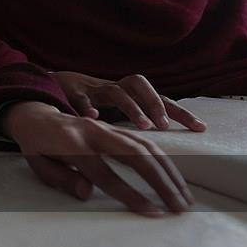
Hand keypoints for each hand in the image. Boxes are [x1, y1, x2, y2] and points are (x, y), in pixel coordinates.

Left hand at [2, 101, 192, 216]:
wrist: (36, 116)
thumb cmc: (38, 146)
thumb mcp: (39, 165)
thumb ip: (62, 180)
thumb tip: (88, 193)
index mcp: (71, 145)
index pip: (104, 173)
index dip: (129, 193)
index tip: (151, 210)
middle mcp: (93, 132)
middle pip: (134, 155)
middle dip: (161, 182)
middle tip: (178, 206)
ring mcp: (106, 127)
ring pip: (144, 146)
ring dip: (168, 171)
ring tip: (183, 196)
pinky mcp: (114, 127)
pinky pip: (143, 141)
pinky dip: (163, 159)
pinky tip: (174, 177)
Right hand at [52, 71, 205, 131]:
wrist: (46, 89)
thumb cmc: (84, 112)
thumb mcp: (109, 124)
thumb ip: (130, 137)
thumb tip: (157, 158)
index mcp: (127, 99)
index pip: (158, 100)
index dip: (179, 111)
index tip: (201, 127)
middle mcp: (113, 90)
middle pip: (142, 88)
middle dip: (159, 106)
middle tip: (167, 125)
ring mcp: (93, 89)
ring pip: (117, 92)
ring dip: (132, 107)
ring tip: (144, 126)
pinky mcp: (71, 91)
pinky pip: (79, 97)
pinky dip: (86, 105)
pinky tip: (92, 116)